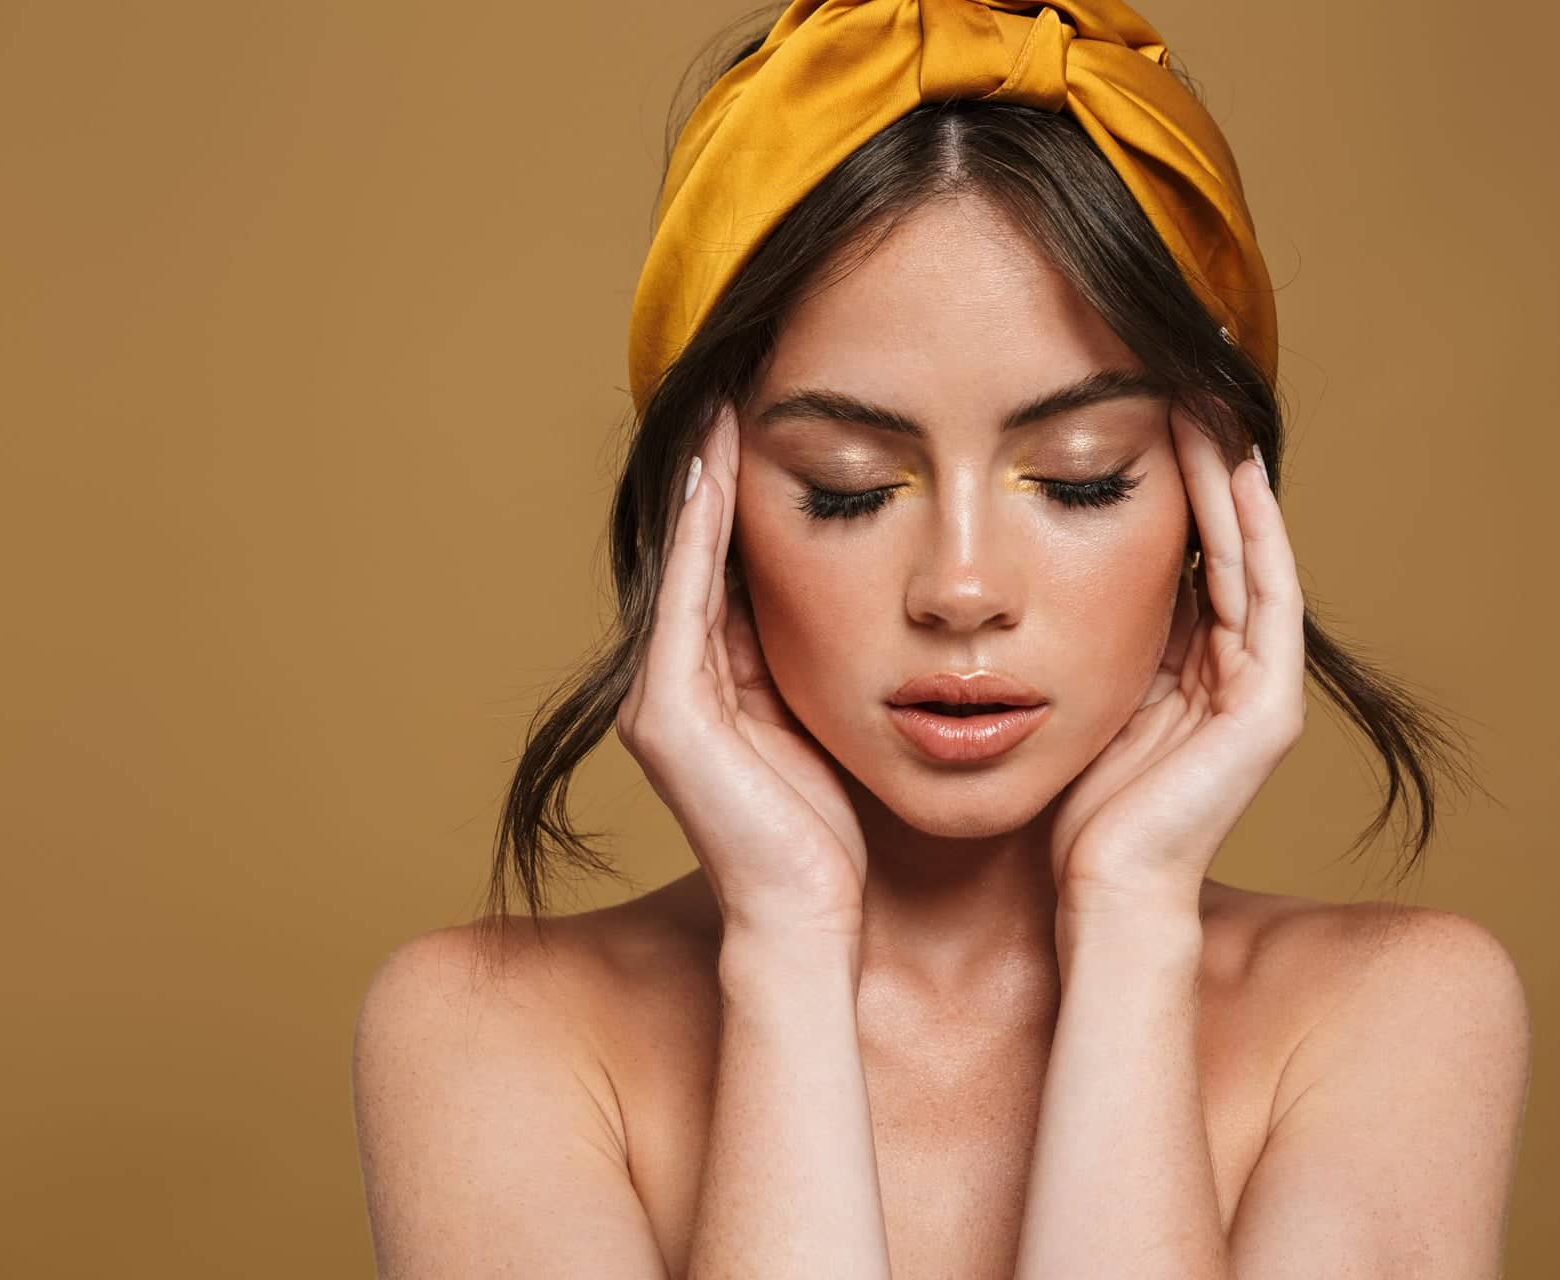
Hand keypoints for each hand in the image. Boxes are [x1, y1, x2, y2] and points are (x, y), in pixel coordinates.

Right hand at [615, 402, 868, 937]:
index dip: (745, 490)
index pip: (732, 563)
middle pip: (697, 550)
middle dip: (715, 468)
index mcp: (719, 680)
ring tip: (725, 399)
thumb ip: (842, 663)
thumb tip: (898, 601)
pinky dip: (699, 533)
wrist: (812, 923)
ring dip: (700, 481)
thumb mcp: (843, 724)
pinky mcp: (668, 713)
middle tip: (742, 379)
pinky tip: (719, 471)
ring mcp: (661, 695)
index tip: (776, 411)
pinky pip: (685, 600)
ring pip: (682, 562)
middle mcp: (676, 679)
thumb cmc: (842, 836)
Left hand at [1046, 401, 1306, 916]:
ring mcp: (1260, 687)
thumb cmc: (1067, 806)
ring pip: (1250, 553)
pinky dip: (1250, 530)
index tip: (1141, 403)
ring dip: (1230, 477)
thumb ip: (1082, 631)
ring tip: (1206, 401)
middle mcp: (1235, 669)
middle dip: (1207, 460)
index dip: (1171, 479)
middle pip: (1226, 540)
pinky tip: (1229, 469)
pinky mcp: (1269, 708)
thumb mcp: (1073, 690)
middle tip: (1188, 377)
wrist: (1094, 894)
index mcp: (1191, 667)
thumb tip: (1036, 551)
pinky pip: (1263, 596)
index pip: (1189, 552)